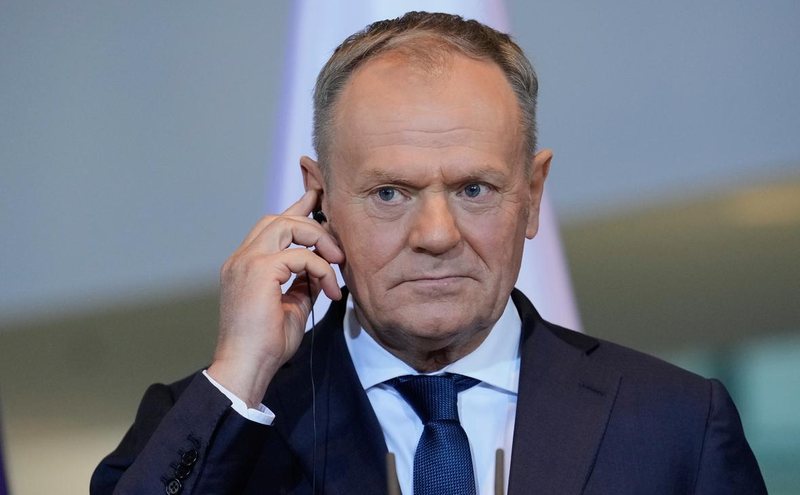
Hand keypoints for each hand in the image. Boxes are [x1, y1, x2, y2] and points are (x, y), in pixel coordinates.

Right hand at [207, 190, 343, 406]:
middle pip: (278, 219)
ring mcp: (246, 262)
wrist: (246, 368)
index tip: (318, 197)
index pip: (271, 226)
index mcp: (245, 265)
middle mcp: (242, 258)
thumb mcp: (292, 306)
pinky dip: (320, 269)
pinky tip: (330, 290)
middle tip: (337, 246)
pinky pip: (299, 255)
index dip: (296, 210)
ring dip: (318, 240)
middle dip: (312, 221)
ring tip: (337, 263)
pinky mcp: (258, 271)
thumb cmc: (266, 345)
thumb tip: (322, 269)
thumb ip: (303, 282)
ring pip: (287, 226)